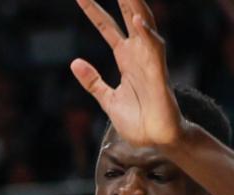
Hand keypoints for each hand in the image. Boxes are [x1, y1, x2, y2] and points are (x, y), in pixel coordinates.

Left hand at [71, 0, 184, 147]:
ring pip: (144, 25)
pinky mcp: (159, 75)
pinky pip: (154, 49)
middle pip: (128, 16)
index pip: (107, 27)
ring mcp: (150, 61)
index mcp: (126, 58)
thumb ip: (93, 81)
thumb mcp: (107, 99)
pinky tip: (138, 20)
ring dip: (135, 5)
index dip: (94, 10)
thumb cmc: (138, 121)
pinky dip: (147, 34)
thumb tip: (74, 62)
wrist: (157, 141)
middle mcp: (139, 54)